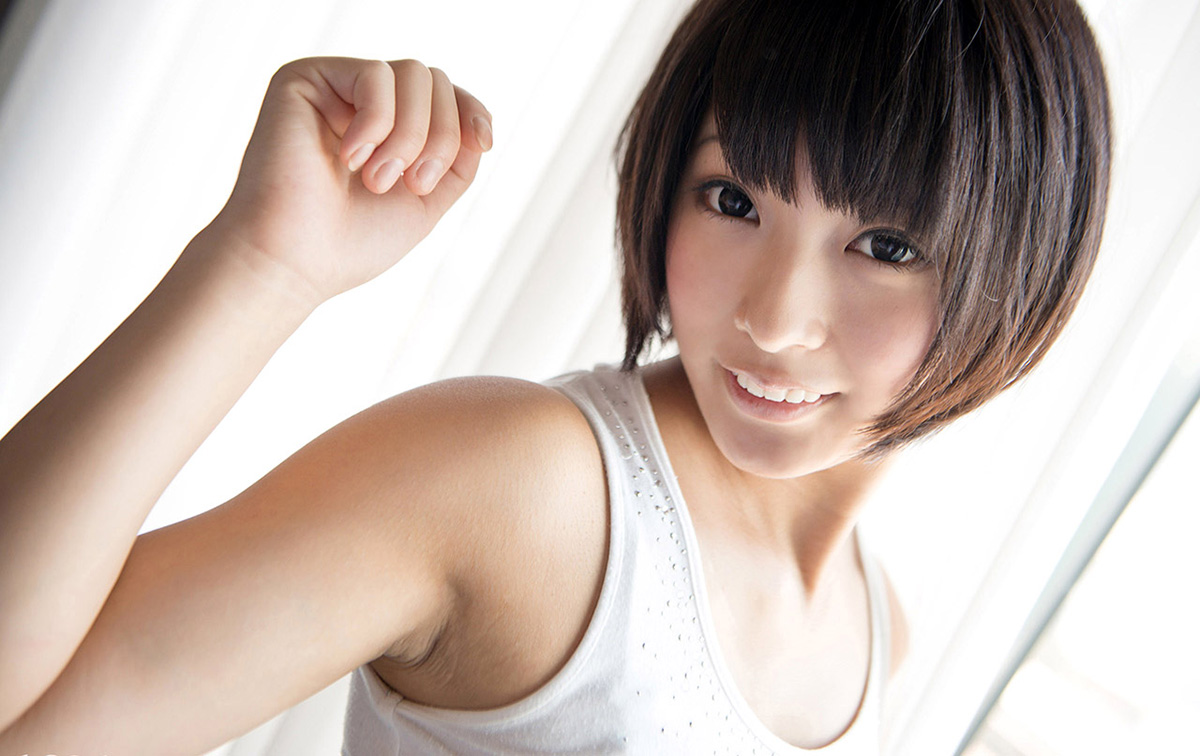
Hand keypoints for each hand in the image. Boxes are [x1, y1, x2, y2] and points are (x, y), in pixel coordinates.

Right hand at [210, 57, 492, 303]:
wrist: (292, 262)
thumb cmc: (350, 244)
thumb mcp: (425, 201)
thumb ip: (456, 158)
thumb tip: (475, 123)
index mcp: (387, 132)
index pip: (444, 97)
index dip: (471, 112)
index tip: (484, 143)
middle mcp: (359, 105)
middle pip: (435, 82)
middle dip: (440, 136)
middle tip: (410, 185)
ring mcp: (334, 90)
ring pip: (413, 73)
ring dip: (410, 134)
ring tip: (376, 180)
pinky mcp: (305, 79)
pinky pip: (375, 74)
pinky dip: (378, 122)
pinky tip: (351, 160)